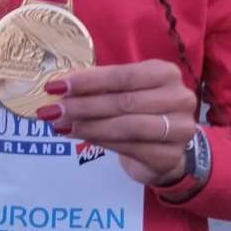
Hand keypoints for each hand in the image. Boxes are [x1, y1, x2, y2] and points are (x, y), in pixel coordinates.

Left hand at [37, 61, 196, 186]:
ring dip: (88, 126)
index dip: (88, 81)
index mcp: (166, 73)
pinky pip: (128, 148)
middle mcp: (179, 98)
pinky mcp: (169, 156)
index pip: (123, 75)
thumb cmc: (141, 111)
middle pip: (123, 102)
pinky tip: (78, 137)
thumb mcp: (128, 91)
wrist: (166, 150)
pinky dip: (99, 141)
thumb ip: (102, 87)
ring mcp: (178, 129)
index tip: (56, 86)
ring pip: (126, 126)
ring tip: (60, 125)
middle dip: (82, 106)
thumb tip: (59, 88)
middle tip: (52, 110)